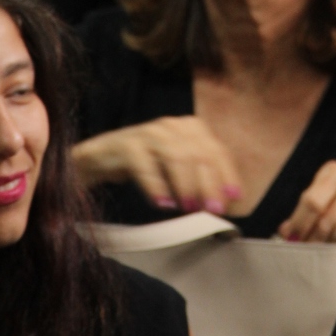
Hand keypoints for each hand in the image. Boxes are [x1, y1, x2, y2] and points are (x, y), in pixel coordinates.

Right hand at [72, 116, 242, 214]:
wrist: (101, 158)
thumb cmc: (146, 165)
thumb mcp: (176, 170)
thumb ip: (200, 180)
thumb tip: (225, 203)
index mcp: (190, 128)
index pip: (216, 150)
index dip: (227, 174)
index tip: (234, 197)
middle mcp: (172, 126)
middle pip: (198, 153)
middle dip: (208, 183)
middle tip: (212, 209)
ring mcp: (148, 132)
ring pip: (174, 154)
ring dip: (185, 184)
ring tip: (188, 208)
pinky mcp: (125, 143)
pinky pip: (143, 163)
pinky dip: (155, 184)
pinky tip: (162, 203)